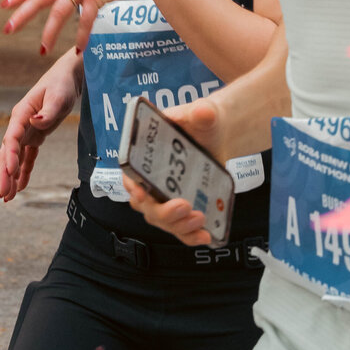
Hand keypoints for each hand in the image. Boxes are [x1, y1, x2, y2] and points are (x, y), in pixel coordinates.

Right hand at [0, 50, 82, 201]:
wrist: (67, 79)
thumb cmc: (61, 85)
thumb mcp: (58, 96)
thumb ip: (48, 111)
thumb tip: (35, 122)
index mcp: (21, 113)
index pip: (12, 138)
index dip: (10, 156)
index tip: (11, 172)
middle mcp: (20, 124)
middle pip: (8, 153)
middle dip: (4, 174)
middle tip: (3, 194)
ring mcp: (27, 131)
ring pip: (15, 158)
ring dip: (11, 177)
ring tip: (7, 197)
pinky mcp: (36, 137)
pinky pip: (28, 157)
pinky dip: (24, 172)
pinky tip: (20, 188)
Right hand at [123, 99, 227, 246]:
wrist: (218, 136)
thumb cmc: (200, 122)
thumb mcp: (200, 114)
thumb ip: (199, 112)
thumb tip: (202, 112)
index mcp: (145, 156)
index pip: (130, 174)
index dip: (132, 186)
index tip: (142, 192)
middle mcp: (151, 180)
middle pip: (146, 205)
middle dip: (162, 212)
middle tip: (183, 207)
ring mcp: (166, 198)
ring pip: (163, 221)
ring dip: (178, 226)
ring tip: (199, 221)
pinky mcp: (183, 209)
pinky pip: (181, 229)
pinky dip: (190, 236)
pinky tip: (205, 237)